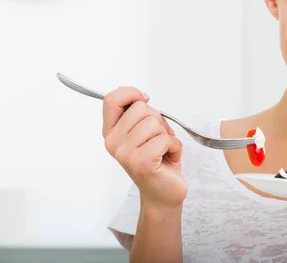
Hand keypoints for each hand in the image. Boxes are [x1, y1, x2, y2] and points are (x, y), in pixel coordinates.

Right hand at [102, 86, 186, 208]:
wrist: (163, 193)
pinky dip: (175, 147)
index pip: (111, 100)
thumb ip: (138, 115)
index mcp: (111, 132)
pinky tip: (170, 158)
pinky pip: (165, 139)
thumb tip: (142, 98)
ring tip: (163, 150)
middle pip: (141, 109)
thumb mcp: (144, 132)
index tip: (144, 99)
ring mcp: (125, 154)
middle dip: (158, 121)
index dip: (130, 92)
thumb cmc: (157, 160)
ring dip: (167, 135)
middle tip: (159, 140)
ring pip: (154, 123)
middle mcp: (113, 142)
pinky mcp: (141, 163)